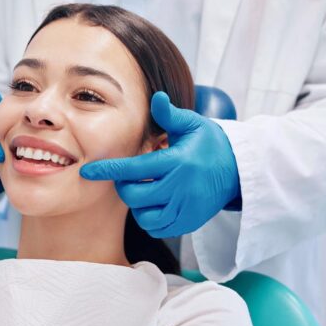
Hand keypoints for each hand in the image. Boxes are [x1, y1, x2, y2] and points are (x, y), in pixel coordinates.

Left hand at [80, 92, 241, 237]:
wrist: (238, 170)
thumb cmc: (209, 143)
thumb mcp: (192, 124)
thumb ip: (170, 115)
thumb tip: (156, 97)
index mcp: (177, 162)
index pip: (134, 169)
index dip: (108, 171)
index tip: (88, 171)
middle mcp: (180, 188)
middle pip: (134, 196)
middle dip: (124, 187)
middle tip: (130, 177)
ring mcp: (185, 208)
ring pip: (144, 216)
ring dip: (137, 204)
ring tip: (145, 189)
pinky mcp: (189, 222)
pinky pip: (158, 228)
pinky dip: (150, 219)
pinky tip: (155, 203)